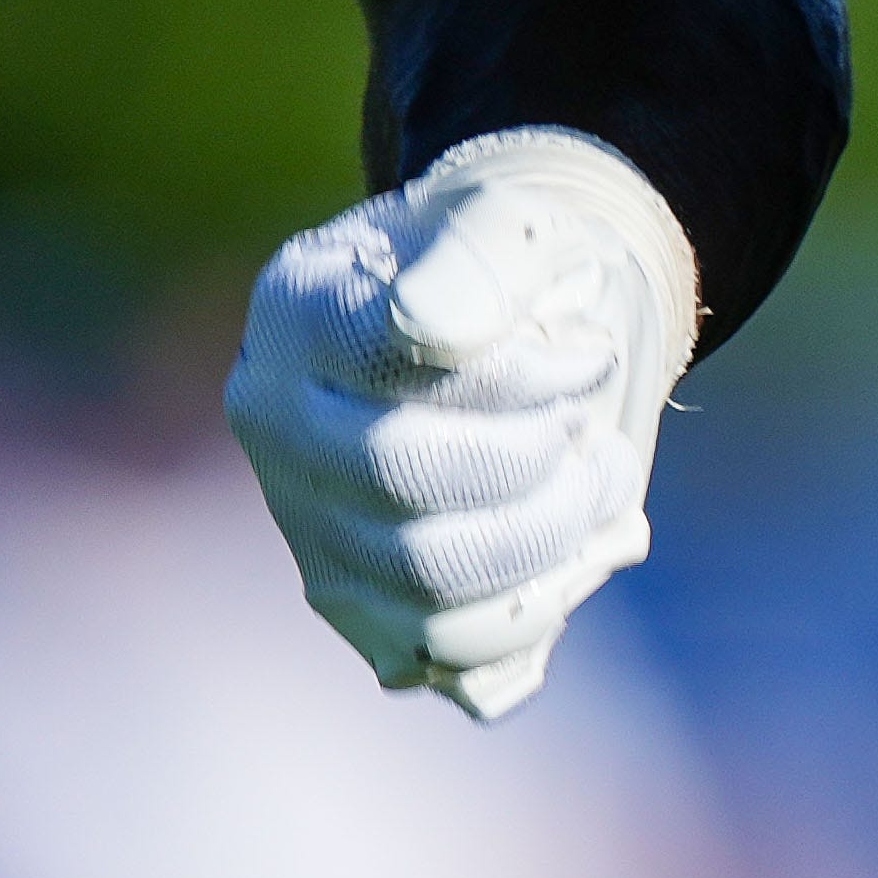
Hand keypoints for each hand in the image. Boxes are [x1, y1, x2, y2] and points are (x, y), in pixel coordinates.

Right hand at [226, 126, 699, 717]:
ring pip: (427, 579)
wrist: (529, 330)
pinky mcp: (360, 605)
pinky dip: (539, 604)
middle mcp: (277, 422)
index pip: (397, 364)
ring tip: (599, 475)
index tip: (584, 356)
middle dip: (536, 458)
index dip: (517, 374)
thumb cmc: (518, 274)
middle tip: (591, 423)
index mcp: (300, 311)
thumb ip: (482, 252)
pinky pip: (448, 652)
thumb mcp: (518, 225)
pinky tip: (578, 545)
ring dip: (552, 533)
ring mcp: (309, 523)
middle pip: (400, 474)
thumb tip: (429, 329)